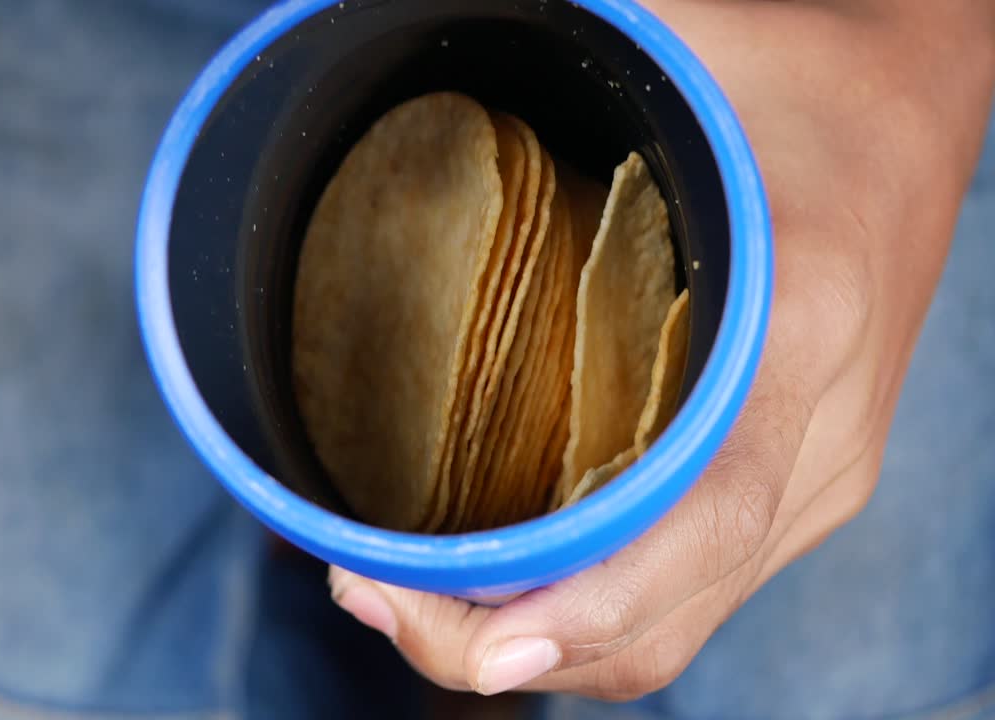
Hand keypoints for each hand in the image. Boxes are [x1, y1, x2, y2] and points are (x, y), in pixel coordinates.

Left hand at [329, 0, 994, 699]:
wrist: (909, 112)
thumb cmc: (794, 75)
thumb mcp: (688, 49)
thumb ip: (566, 52)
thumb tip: (393, 28)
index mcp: (801, 329)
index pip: (702, 522)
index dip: (586, 608)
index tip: (477, 642)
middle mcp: (818, 440)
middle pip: (665, 614)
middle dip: (504, 642)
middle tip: (369, 598)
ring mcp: (813, 479)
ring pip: (672, 626)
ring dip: (535, 643)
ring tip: (405, 600)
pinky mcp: (790, 488)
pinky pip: (685, 596)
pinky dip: (580, 618)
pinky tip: (495, 581)